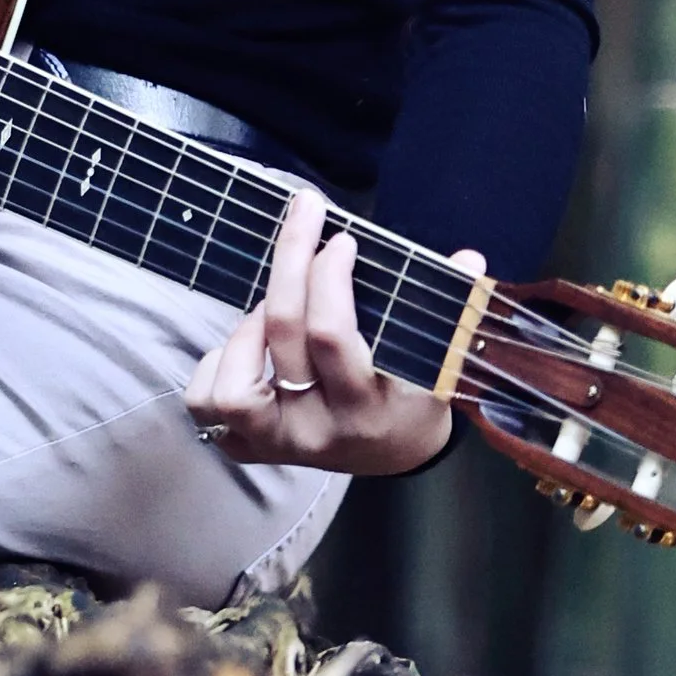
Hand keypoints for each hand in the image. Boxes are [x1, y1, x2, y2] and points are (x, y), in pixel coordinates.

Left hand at [185, 186, 480, 477]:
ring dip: (247, 327)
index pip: (331, 335)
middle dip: (292, 260)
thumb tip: (470, 258)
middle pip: (283, 334)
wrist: (394, 456)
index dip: (328, 276)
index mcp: (368, 408)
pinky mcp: (247, 448)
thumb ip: (453, 307)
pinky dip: (216, 363)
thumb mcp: (440, 359)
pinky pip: (205, 402)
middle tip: (305, 218)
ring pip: (234, 383)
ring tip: (274, 310)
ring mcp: (277, 444)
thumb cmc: (414, 394)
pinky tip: (246, 347)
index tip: (342, 239)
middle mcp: (318, 431)